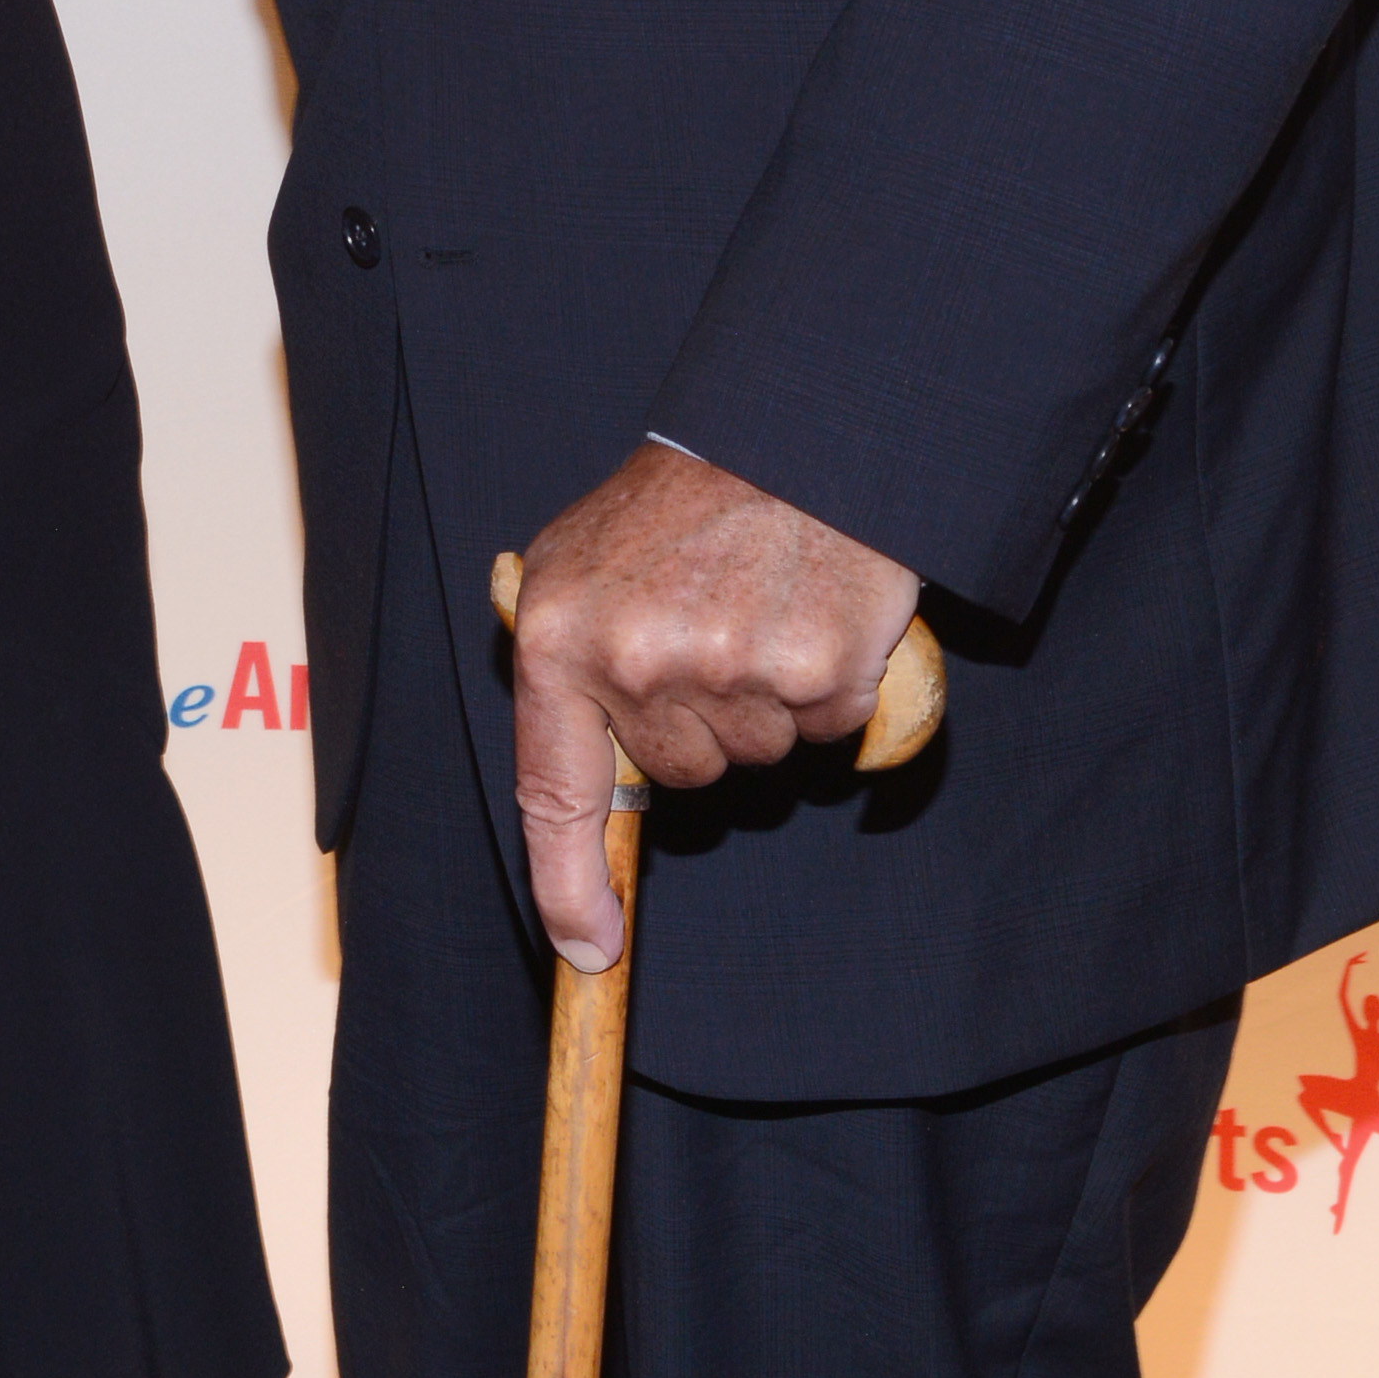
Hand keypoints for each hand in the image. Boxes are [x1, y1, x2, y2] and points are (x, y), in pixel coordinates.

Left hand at [508, 442, 921, 964]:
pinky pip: (823, 730)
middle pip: (681, 773)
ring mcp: (730, 670)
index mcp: (561, 637)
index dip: (567, 887)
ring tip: (756, 607)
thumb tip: (567, 793)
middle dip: (698, 721)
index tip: (587, 948)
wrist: (789, 429)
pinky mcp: (819, 672)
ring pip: (753, 755)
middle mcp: (638, 663)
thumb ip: (561, 661)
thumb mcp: (577, 561)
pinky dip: (825, 689)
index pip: (553, 794)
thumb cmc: (678, 505)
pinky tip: (807, 612)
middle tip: (709, 628)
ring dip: (761, 701)